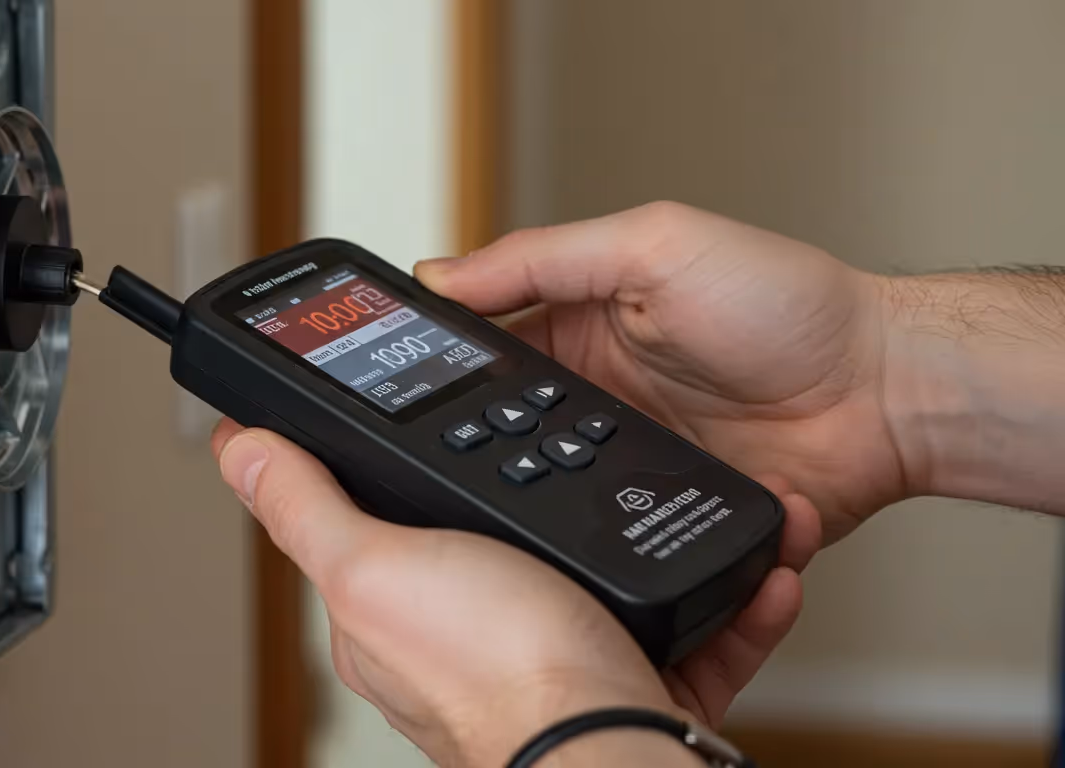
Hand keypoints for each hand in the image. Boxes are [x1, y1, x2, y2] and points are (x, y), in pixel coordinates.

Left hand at [215, 420, 816, 766]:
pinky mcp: (639, 676)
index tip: (457, 416)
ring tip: (681, 483)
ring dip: (651, 526)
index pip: (390, 518)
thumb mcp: (377, 565)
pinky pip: (689, 622)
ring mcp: (562, 654)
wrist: (614, 752)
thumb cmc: (495, 674)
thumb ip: (311, 508)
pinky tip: (749, 562)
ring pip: (610, 569)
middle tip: (597, 431)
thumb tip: (242, 453)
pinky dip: (724, 594)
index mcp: (400, 608)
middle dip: (556, 490)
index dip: (416, 465)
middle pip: (509, 537)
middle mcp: (476, 634)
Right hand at [418, 201, 897, 542]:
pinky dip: (597, 546)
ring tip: (514, 515)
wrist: (884, 395)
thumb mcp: (653, 244)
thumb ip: (545, 256)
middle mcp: (591, 401)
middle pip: (498, 435)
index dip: (435, 370)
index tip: (389, 390)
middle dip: (473, 454)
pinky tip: (577, 551)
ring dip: (532, 508)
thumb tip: (441, 274)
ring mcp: (624, 465)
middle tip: (443, 472)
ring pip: (544, 501)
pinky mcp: (659, 520)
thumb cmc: (785, 305)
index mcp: (576, 329)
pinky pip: (611, 541)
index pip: (480, 352)